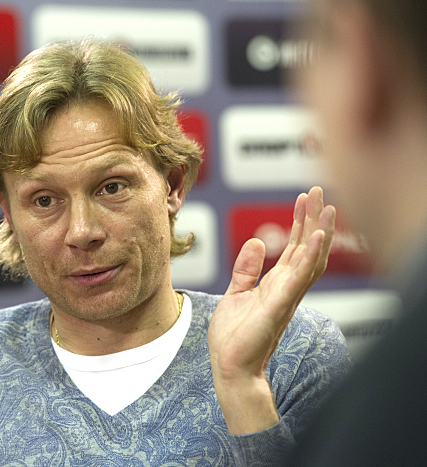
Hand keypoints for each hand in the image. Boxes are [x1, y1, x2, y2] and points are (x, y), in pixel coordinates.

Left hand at [208, 186, 334, 433]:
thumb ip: (246, 269)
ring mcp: (285, 297)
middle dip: (314, 219)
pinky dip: (309, 257)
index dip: (300, 222)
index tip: (304, 198)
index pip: (293, 247)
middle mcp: (286, 288)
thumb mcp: (235, 293)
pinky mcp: (278, 306)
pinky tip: (315, 238)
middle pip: (306, 248)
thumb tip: (255, 241)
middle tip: (319, 190)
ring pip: (310, 260)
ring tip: (327, 208)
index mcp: (276, 284)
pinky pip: (298, 278)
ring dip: (319, 233)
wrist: (230, 366)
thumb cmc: (234, 336)